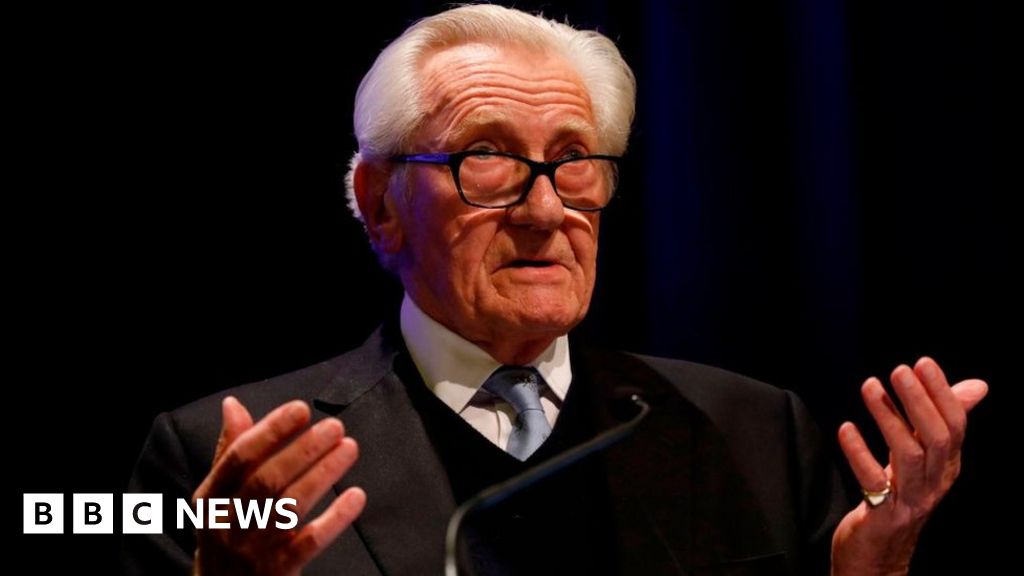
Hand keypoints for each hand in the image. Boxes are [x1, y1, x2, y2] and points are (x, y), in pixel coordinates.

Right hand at [191, 397, 365, 575]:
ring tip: (349, 448)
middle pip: (267, 481)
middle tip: (334, 427)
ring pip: (290, 508)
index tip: (300, 409)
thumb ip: (229, 451)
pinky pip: (310, 543)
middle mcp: (228, 523)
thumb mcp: (218, 496)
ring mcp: (253, 550)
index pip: (239, 457)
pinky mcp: (279, 570)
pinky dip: (334, 519)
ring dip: (322, 474)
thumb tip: (233, 405)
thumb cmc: (226, 533)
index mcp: (211, 498)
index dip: (270, 431)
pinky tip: (356, 496)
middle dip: (303, 450)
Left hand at [831, 357, 986, 575]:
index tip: (923, 363)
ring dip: (889, 419)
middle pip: (936, 439)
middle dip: (919, 401)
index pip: (955, 427)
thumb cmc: (902, 495)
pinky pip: (872, 482)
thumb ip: (940, 420)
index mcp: (947, 466)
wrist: (881, 554)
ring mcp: (910, 500)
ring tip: (869, 387)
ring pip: (908, 456)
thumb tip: (977, 385)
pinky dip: (859, 453)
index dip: (942, 394)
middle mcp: (935, 483)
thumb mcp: (924, 457)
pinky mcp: (881, 515)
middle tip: (899, 370)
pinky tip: (846, 428)